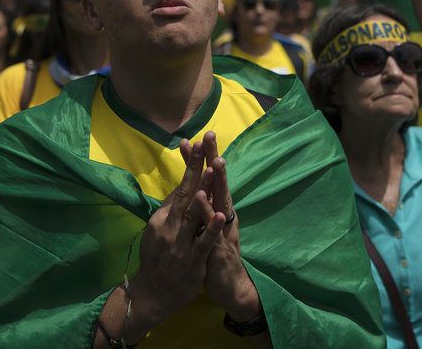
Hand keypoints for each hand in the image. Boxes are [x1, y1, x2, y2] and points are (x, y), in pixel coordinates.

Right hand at [125, 141, 226, 337]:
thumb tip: (179, 189)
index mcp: (162, 218)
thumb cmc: (157, 258)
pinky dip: (212, 228)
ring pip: (194, 214)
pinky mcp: (192, 261)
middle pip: (185, 193)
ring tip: (213, 171)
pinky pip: (204, 242)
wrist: (152, 293)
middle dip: (196, 168)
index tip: (197, 144)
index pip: (179, 187)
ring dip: (204, 191)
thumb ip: (169, 210)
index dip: (190, 166)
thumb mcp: (156, 231)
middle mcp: (170, 226)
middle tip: (204, 145)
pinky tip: (222, 214)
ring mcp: (180, 243)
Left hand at [183, 132, 259, 321]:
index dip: (202, 159)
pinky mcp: (220, 246)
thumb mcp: (205, 226)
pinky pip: (213, 228)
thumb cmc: (214, 253)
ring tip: (214, 161)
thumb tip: (193, 187)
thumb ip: (201, 207)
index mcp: (217, 208)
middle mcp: (223, 214)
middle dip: (213, 158)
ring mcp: (223, 229)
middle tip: (210, 135)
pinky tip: (202, 198)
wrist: (229, 286)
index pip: (208, 178)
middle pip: (218, 181)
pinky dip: (208, 213)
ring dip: (217, 181)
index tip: (193, 137)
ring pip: (221, 201)